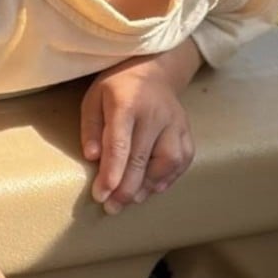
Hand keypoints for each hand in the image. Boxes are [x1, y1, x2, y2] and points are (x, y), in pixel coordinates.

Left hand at [81, 54, 194, 215]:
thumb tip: (92, 158)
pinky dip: (168, 179)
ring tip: (131, 200)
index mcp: (127, 103)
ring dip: (148, 186)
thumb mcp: (94, 99)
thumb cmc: (117, 88)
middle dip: (126, 189)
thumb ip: (91, 128)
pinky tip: (152, 189)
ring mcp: (175, 122)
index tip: (101, 195)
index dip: (111, 173)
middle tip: (111, 207)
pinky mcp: (186, 131)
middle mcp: (155, 114)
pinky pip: (182, 161)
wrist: (153, 69)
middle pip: (142, 159)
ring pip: (167, 162)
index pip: (120, 144)